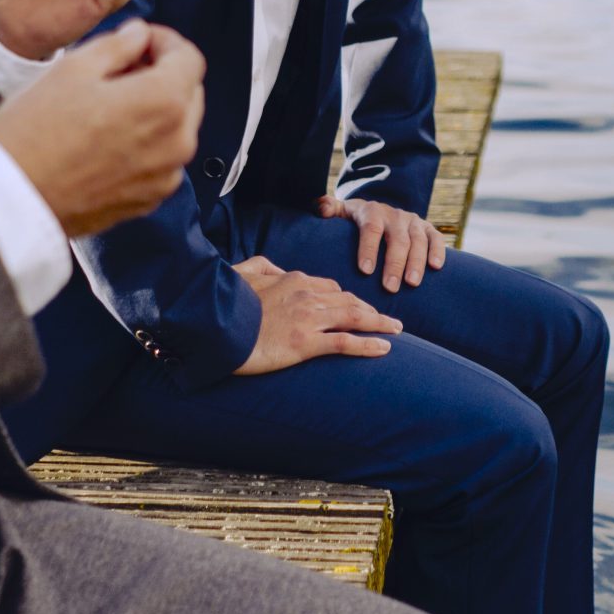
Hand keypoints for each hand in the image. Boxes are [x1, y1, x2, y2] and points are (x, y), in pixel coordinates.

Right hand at [0, 22, 200, 237]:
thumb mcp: (73, 68)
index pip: (189, 58)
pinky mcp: (148, 200)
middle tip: (121, 68)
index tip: (140, 40)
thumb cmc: (34, 133)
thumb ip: (118, 45)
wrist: (9, 201)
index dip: (165, 41)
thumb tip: (139, 35)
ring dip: (155, 109)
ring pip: (177, 128)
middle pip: (188, 93)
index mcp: (164, 103)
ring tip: (109, 104)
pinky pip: (161, 160)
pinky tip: (107, 137)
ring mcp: (165, 176)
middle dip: (162, 73)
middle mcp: (177, 143)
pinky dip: (146, 142)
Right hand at [231, 255, 401, 375]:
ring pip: (355, 317)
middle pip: (349, 300)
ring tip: (397, 330)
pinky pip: (345, 342)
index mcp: (294, 279)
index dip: (348, 298)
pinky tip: (384, 348)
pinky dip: (368, 344)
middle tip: (388, 319)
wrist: (217, 328)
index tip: (359, 307)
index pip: (330, 287)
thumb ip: (263, 266)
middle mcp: (307, 295)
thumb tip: (276, 267)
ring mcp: (308, 319)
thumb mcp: (243, 273)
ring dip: (380, 323)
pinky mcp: (306, 343)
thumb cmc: (226, 303)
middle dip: (372, 309)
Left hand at [313, 194, 446, 293]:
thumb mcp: (341, 211)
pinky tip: (435, 267)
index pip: (371, 228)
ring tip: (412, 283)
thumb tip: (321, 207)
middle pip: (397, 238)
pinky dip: (437, 251)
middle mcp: (394, 214)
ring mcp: (412, 221)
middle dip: (394, 263)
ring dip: (416, 262)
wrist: (380, 212)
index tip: (365, 270)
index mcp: (371, 211)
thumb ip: (329, 208)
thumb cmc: (356, 220)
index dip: (368, 248)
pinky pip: (435, 238)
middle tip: (390, 287)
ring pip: (417, 240)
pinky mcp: (427, 228)